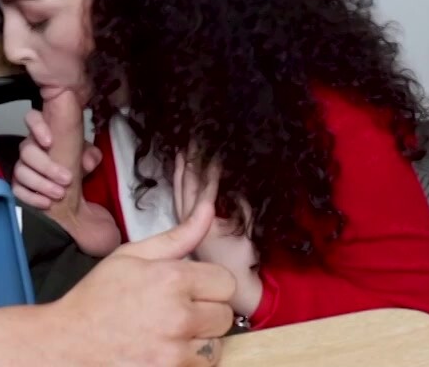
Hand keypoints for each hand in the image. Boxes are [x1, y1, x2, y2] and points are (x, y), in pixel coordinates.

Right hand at [0, 197, 238, 366]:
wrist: (65, 345)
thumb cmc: (96, 299)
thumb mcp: (131, 256)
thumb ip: (177, 236)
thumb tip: (208, 209)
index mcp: (172, 280)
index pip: (226, 283)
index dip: (209, 285)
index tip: (192, 289)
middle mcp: (178, 317)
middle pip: (225, 316)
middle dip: (205, 312)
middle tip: (177, 311)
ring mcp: (173, 353)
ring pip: (215, 346)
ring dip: (198, 341)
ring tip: (170, 333)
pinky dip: (185, 362)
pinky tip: (164, 351)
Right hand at [18, 90, 121, 255]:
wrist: (74, 201)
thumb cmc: (77, 170)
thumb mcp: (88, 161)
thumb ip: (90, 156)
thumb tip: (89, 159)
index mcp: (46, 135)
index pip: (33, 119)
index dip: (37, 126)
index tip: (50, 141)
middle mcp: (31, 150)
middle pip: (26, 150)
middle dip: (46, 166)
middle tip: (67, 179)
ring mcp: (23, 169)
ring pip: (21, 171)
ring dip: (41, 183)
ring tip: (60, 194)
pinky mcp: (19, 188)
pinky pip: (17, 190)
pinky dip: (31, 197)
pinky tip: (46, 204)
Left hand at [173, 154, 262, 317]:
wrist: (236, 288)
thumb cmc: (243, 259)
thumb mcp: (247, 228)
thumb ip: (242, 204)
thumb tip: (234, 185)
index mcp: (204, 222)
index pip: (204, 189)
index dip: (209, 168)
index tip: (212, 146)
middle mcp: (192, 224)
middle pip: (186, 188)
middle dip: (190, 163)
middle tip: (191, 139)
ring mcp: (191, 228)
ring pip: (181, 195)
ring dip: (182, 173)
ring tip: (182, 152)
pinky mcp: (194, 232)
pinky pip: (182, 203)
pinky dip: (182, 187)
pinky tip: (184, 178)